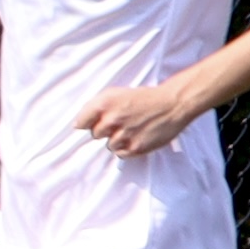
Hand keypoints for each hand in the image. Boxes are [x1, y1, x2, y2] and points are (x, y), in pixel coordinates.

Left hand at [77, 80, 208, 158]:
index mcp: (103, 104)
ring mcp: (123, 135)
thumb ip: (94, 107)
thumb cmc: (142, 98)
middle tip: (120, 124)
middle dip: (105, 131)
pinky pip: (120, 154)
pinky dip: (126, 149)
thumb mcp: (114, 94)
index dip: (88, 123)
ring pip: (108, 145)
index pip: (81, 123)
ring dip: (117, 140)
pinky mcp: (136, 147)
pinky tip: (135, 138)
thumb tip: (78, 125)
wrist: (172, 105)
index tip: (96, 122)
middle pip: (94, 135)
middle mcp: (111, 120)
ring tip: (131, 130)